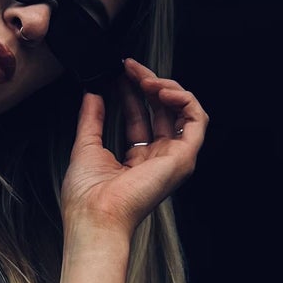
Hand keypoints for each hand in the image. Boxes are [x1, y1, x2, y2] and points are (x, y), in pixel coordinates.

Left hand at [58, 57, 207, 237]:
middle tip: (130, 67)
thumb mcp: (85, 147)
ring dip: (166, 88)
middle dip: (148, 83)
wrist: (94, 216)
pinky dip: (184, 99)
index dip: (132, 93)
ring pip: (183, 112)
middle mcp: (158, 160)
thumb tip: (93, 95)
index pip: (141, 119)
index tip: (120, 74)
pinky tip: (162, 90)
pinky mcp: (184, 157)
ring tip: (144, 78)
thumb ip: (91, 119)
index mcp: (136, 162)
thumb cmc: (87, 198)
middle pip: (162, 112)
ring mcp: (173, 159)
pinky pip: (196, 120)